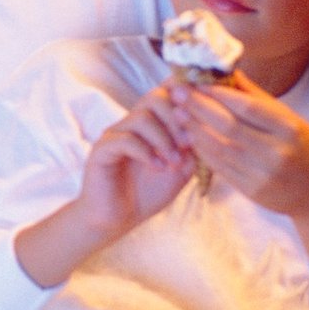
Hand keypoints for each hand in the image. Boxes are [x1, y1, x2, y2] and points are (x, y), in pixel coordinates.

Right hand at [74, 80, 195, 240]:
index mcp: (152, 122)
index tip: (202, 112)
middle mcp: (131, 122)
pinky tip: (157, 168)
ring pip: (142, 117)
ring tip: (173, 162)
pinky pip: (125, 139)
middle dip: (177, 119)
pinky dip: (146, 153)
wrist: (119, 218)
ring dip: (164, 140)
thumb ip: (193, 147)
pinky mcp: (101, 150)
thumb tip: (206, 126)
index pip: (167, 91)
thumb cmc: (148, 192)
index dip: (185, 94)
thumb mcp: (182, 169)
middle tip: (188, 144)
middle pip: (155, 96)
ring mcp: (115, 134)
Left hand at [174, 74, 308, 218]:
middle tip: (177, 93)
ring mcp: (263, 174)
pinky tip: (190, 136)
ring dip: (195, 128)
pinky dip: (202, 150)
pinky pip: (220, 167)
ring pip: (219, 147)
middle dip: (199, 107)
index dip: (220, 94)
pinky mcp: (251, 190)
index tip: (198, 83)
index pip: (249, 108)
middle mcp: (277, 151)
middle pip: (229, 126)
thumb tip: (229, 70)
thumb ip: (258, 98)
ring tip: (178, 113)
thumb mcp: (292, 120)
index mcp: (290, 129)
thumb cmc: (306, 149)